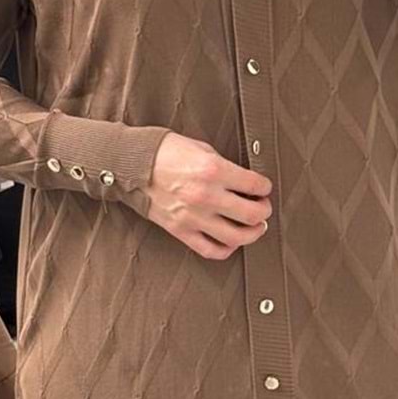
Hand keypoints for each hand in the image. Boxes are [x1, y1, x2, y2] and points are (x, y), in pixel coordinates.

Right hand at [146, 131, 272, 261]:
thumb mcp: (201, 148)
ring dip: (252, 233)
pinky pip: (210, 250)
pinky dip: (226, 250)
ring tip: (254, 227)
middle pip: (252, 214)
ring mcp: (194, 217)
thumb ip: (224, 166)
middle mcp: (206, 196)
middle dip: (264, 211)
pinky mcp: (181, 231)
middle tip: (263, 208)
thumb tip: (242, 180)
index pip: (255, 185)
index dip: (265, 187)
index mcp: (213, 170)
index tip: (264, 188)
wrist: (132, 165)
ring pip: (236, 237)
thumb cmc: (164, 153)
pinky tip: (230, 242)